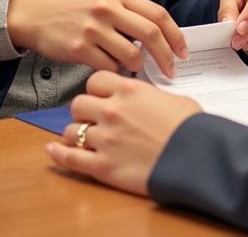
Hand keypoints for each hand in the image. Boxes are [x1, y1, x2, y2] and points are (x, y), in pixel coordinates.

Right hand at [6, 0, 187, 76]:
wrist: (34, 14)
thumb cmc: (73, 8)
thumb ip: (129, 12)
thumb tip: (158, 36)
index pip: (158, 14)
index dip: (175, 35)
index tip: (182, 51)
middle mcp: (108, 8)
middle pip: (151, 34)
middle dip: (166, 56)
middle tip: (171, 70)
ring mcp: (94, 28)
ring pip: (131, 54)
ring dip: (138, 67)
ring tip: (136, 71)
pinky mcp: (79, 48)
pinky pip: (108, 68)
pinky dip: (115, 73)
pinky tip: (113, 72)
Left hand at [46, 70, 200, 195]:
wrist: (195, 157)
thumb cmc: (190, 128)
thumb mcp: (173, 98)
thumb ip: (151, 95)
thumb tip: (150, 98)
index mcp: (130, 91)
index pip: (96, 80)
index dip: (97, 88)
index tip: (100, 93)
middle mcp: (112, 111)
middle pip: (79, 103)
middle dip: (83, 110)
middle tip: (91, 116)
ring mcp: (104, 139)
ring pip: (71, 131)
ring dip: (75, 133)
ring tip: (82, 137)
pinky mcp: (102, 166)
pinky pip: (70, 158)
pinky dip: (59, 154)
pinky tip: (53, 150)